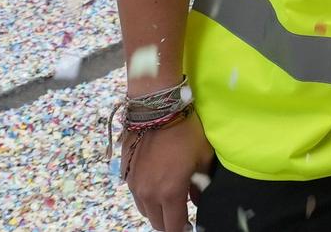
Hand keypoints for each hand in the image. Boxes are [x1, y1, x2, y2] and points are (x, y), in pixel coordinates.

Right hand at [123, 111, 212, 231]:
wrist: (157, 111)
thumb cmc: (186, 133)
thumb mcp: (202, 158)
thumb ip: (201, 185)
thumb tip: (197, 200)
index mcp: (170, 193)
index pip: (173, 226)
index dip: (182, 229)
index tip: (189, 227)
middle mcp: (149, 194)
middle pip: (156, 222)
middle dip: (169, 223)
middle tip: (180, 216)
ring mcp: (135, 186)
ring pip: (145, 211)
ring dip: (156, 211)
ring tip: (169, 201)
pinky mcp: (127, 175)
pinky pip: (137, 196)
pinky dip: (147, 198)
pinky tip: (157, 187)